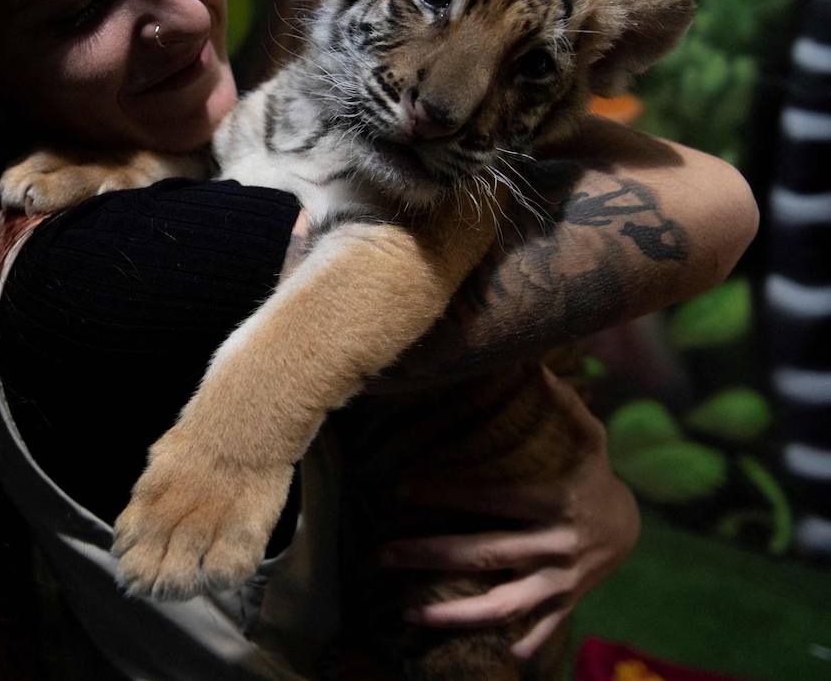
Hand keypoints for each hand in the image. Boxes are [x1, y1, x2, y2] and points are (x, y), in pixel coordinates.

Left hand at [377, 367, 638, 660]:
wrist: (630, 528)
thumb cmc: (591, 474)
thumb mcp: (587, 436)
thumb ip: (562, 404)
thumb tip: (534, 361)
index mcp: (555, 502)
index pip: (491, 498)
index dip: (445, 493)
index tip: (400, 489)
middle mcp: (556, 547)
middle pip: (485, 554)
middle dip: (429, 555)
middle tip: (381, 553)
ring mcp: (561, 584)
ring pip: (504, 605)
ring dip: (455, 614)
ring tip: (407, 612)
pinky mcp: (563, 606)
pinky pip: (538, 632)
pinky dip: (514, 646)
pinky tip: (474, 653)